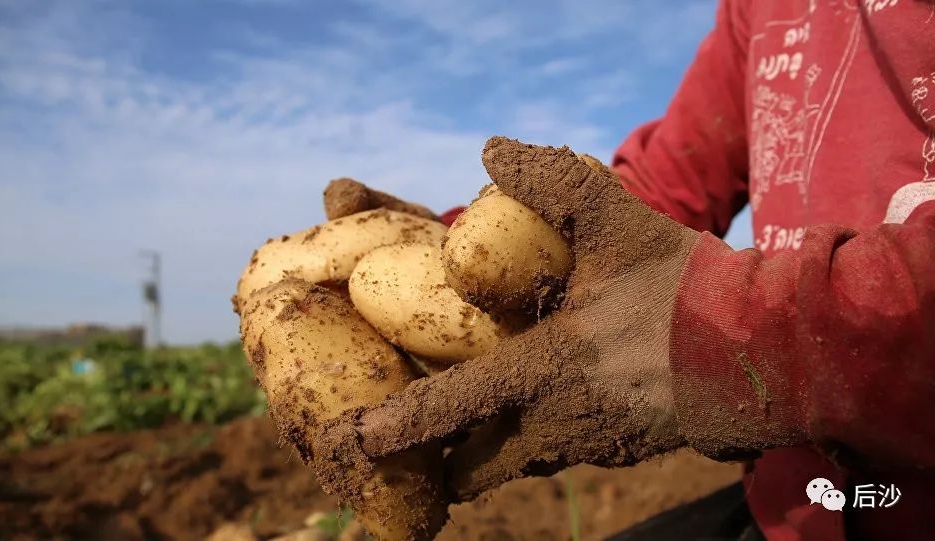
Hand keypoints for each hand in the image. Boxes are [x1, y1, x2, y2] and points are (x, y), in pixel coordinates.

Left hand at [319, 137, 700, 502]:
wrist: (773, 351)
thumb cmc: (690, 291)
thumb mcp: (621, 223)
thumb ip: (556, 183)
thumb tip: (493, 150)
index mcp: (548, 370)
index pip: (456, 408)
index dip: (402, 427)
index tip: (359, 442)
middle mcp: (562, 421)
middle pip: (479, 462)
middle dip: (442, 462)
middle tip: (413, 450)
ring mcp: (594, 443)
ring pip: (519, 460)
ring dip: (488, 450)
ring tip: (462, 439)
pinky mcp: (622, 449)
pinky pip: (561, 450)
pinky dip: (536, 439)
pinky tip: (539, 411)